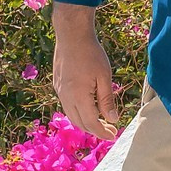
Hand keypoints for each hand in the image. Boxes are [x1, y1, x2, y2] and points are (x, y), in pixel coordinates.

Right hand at [50, 4, 123, 136]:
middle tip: (110, 130)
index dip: (103, 132)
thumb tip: (112, 119)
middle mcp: (66, 97)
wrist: (71, 35)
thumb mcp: (104, 76)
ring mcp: (59, 91)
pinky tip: (87, 108)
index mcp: (79, 97)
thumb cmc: (91, 53)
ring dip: (85, 123)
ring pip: (72, 116)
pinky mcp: (57, 85)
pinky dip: (78, 113)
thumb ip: (107, 100)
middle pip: (80, 123)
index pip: (91, 123)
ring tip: (100, 122)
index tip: (114, 135)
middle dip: (95, 130)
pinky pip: (67, 106)